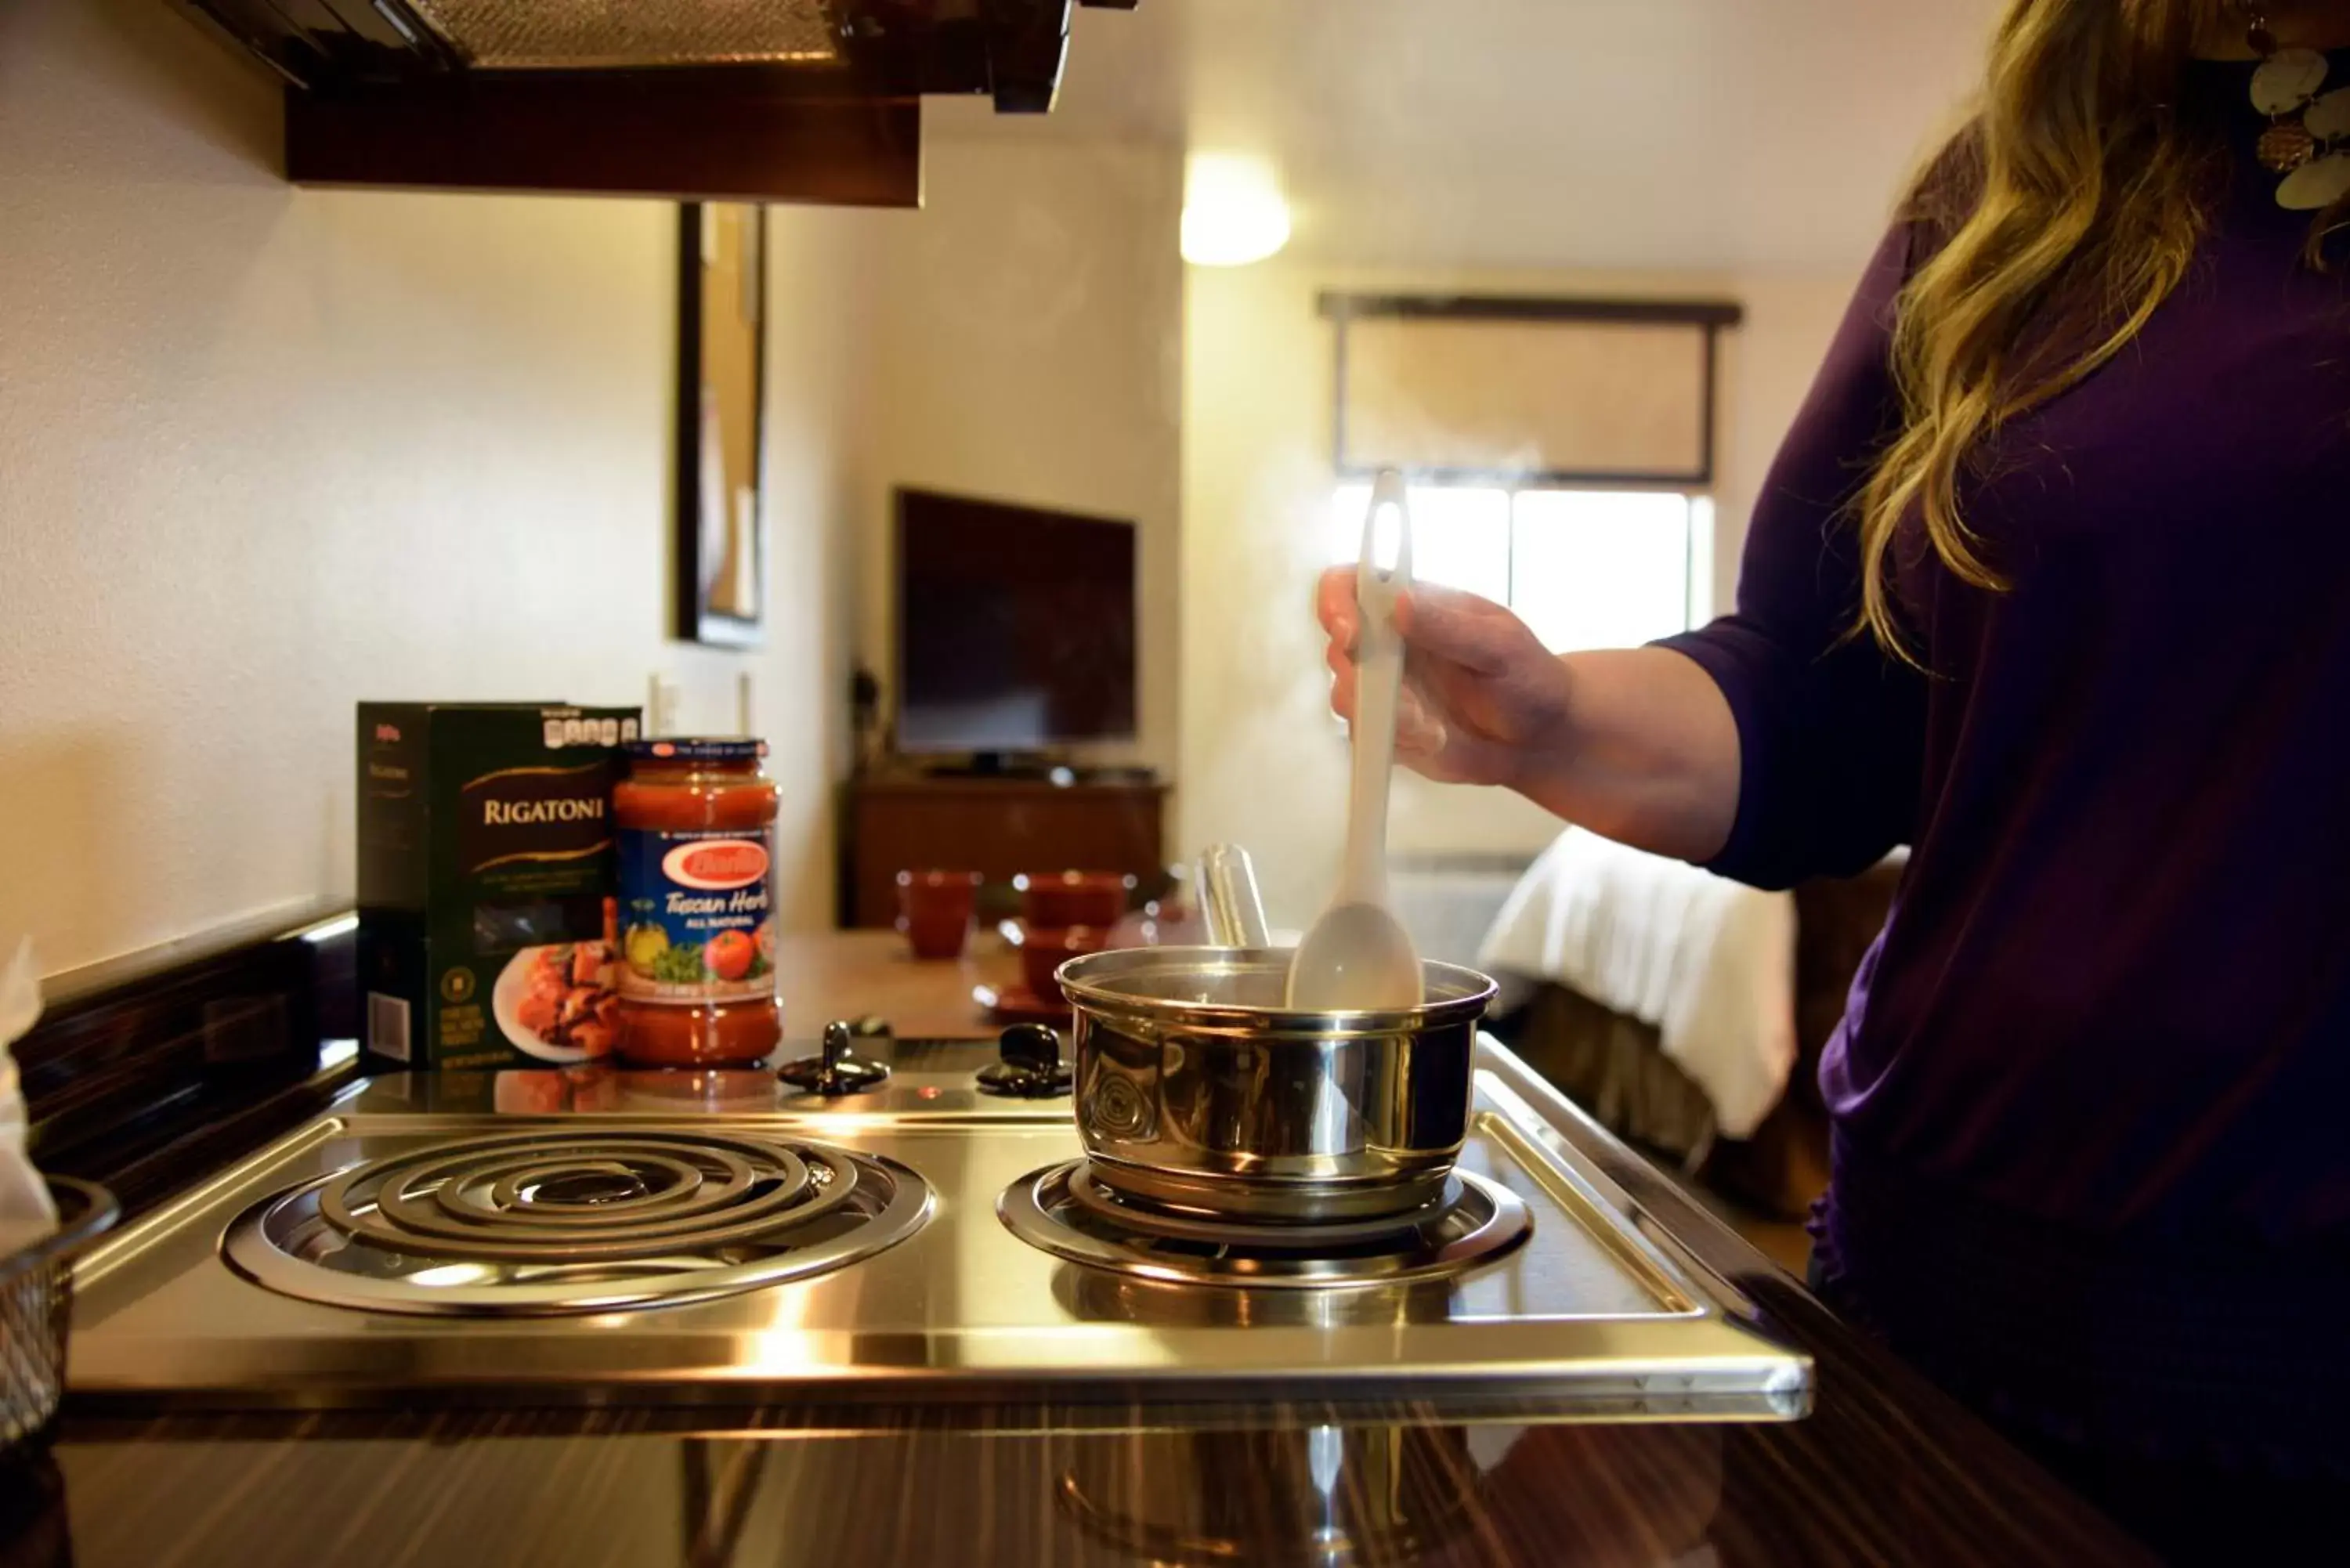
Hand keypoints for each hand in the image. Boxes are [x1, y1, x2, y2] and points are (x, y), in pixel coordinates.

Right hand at [1317, 567, 1572, 786]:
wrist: (1540, 739)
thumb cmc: (1528, 678)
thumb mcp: (1502, 647)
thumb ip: (1451, 628)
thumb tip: (1401, 602)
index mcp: (1412, 605)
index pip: (1350, 586)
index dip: (1335, 603)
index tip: (1350, 632)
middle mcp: (1389, 643)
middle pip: (1338, 646)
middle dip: (1361, 676)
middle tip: (1407, 703)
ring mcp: (1385, 687)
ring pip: (1345, 695)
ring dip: (1384, 714)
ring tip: (1432, 727)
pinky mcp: (1387, 727)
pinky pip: (1366, 735)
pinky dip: (1397, 740)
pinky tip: (1436, 740)